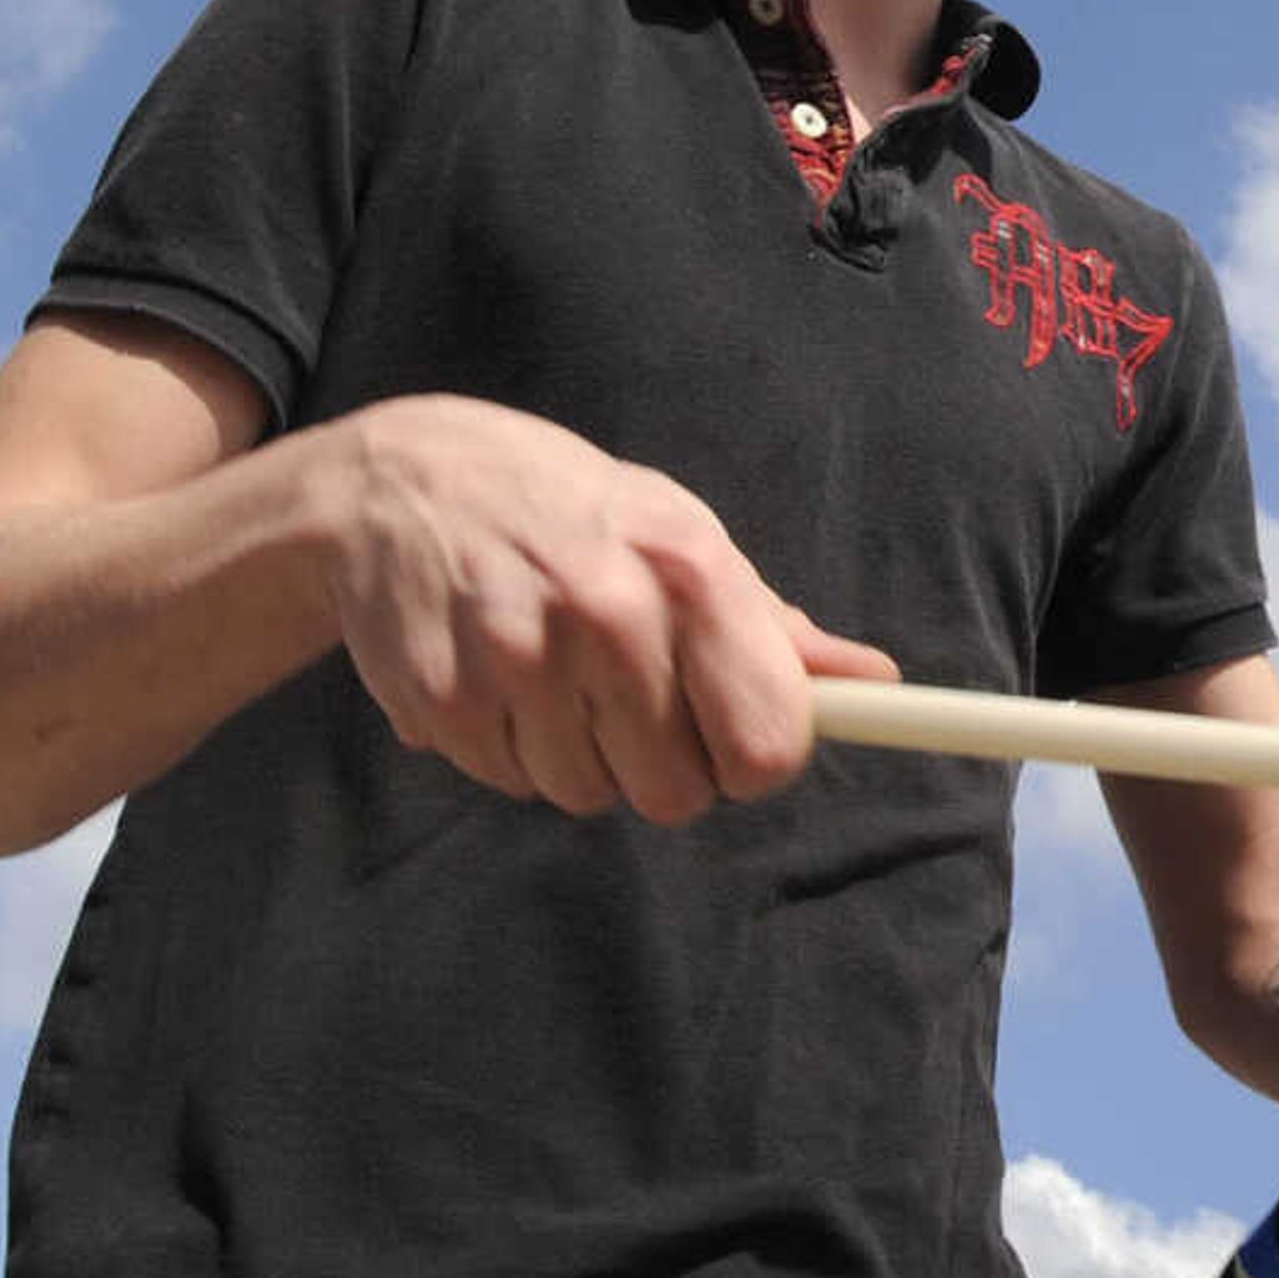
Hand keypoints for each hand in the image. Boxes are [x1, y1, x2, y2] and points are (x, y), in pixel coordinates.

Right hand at [319, 394, 893, 821]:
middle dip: (659, 765)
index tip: (730, 736)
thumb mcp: (680, 538)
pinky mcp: (443, 696)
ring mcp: (518, 657)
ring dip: (577, 756)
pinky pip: (510, 783)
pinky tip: (494, 677)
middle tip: (623, 698)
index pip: (768, 743)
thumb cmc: (572, 515)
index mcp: (689, 570)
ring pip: (587, 796)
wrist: (402, 482)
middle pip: (676, 792)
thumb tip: (876, 683)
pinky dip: (508, 748)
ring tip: (551, 674)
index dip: (755, 757)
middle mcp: (608, 612)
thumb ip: (772, 627)